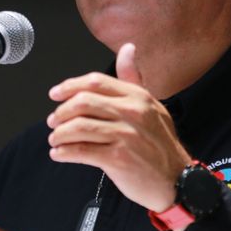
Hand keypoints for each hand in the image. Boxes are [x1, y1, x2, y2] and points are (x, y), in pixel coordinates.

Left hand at [47, 43, 191, 211]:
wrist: (177, 181)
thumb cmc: (161, 145)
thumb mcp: (152, 107)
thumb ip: (133, 80)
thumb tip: (127, 49)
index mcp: (138, 96)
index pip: (96, 82)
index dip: (70, 86)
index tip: (55, 94)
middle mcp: (133, 112)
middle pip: (83, 102)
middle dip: (61, 112)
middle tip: (53, 121)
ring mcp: (126, 135)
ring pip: (79, 127)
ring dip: (59, 133)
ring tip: (55, 140)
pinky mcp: (118, 159)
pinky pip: (81, 151)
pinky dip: (65, 152)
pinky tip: (59, 154)